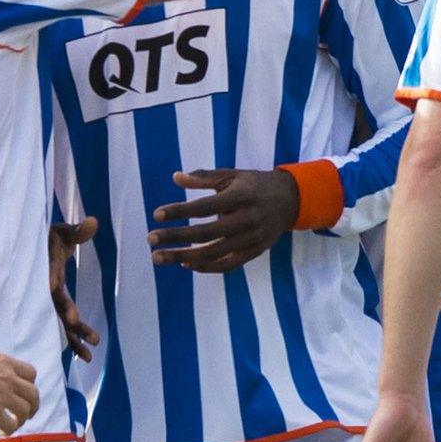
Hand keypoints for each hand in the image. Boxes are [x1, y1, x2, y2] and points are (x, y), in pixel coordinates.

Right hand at [0, 343, 40, 434]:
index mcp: (6, 363)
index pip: (30, 374)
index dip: (29, 385)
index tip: (22, 392)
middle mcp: (9, 379)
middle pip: (33, 394)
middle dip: (33, 405)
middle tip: (28, 412)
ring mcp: (3, 396)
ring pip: (25, 411)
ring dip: (22, 419)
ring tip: (14, 423)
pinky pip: (10, 425)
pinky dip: (8, 430)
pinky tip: (1, 431)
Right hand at [48, 218, 100, 361]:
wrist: (35, 252)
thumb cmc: (49, 240)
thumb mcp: (62, 233)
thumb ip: (78, 231)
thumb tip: (94, 222)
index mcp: (49, 269)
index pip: (48, 273)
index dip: (50, 279)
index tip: (52, 286)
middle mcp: (48, 288)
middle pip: (55, 302)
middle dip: (65, 312)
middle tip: (74, 322)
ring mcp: (51, 301)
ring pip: (61, 322)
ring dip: (74, 338)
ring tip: (89, 356)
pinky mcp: (57, 307)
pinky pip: (65, 326)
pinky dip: (75, 340)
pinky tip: (85, 356)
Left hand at [149, 169, 297, 272]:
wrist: (290, 199)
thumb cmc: (254, 184)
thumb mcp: (232, 175)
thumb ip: (204, 177)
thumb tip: (175, 177)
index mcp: (240, 196)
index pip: (204, 207)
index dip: (180, 211)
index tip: (157, 214)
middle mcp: (247, 219)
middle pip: (206, 233)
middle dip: (176, 237)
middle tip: (150, 239)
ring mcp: (252, 239)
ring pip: (214, 253)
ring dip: (184, 256)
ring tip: (159, 258)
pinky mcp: (255, 252)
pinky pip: (227, 265)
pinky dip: (206, 267)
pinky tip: (185, 263)